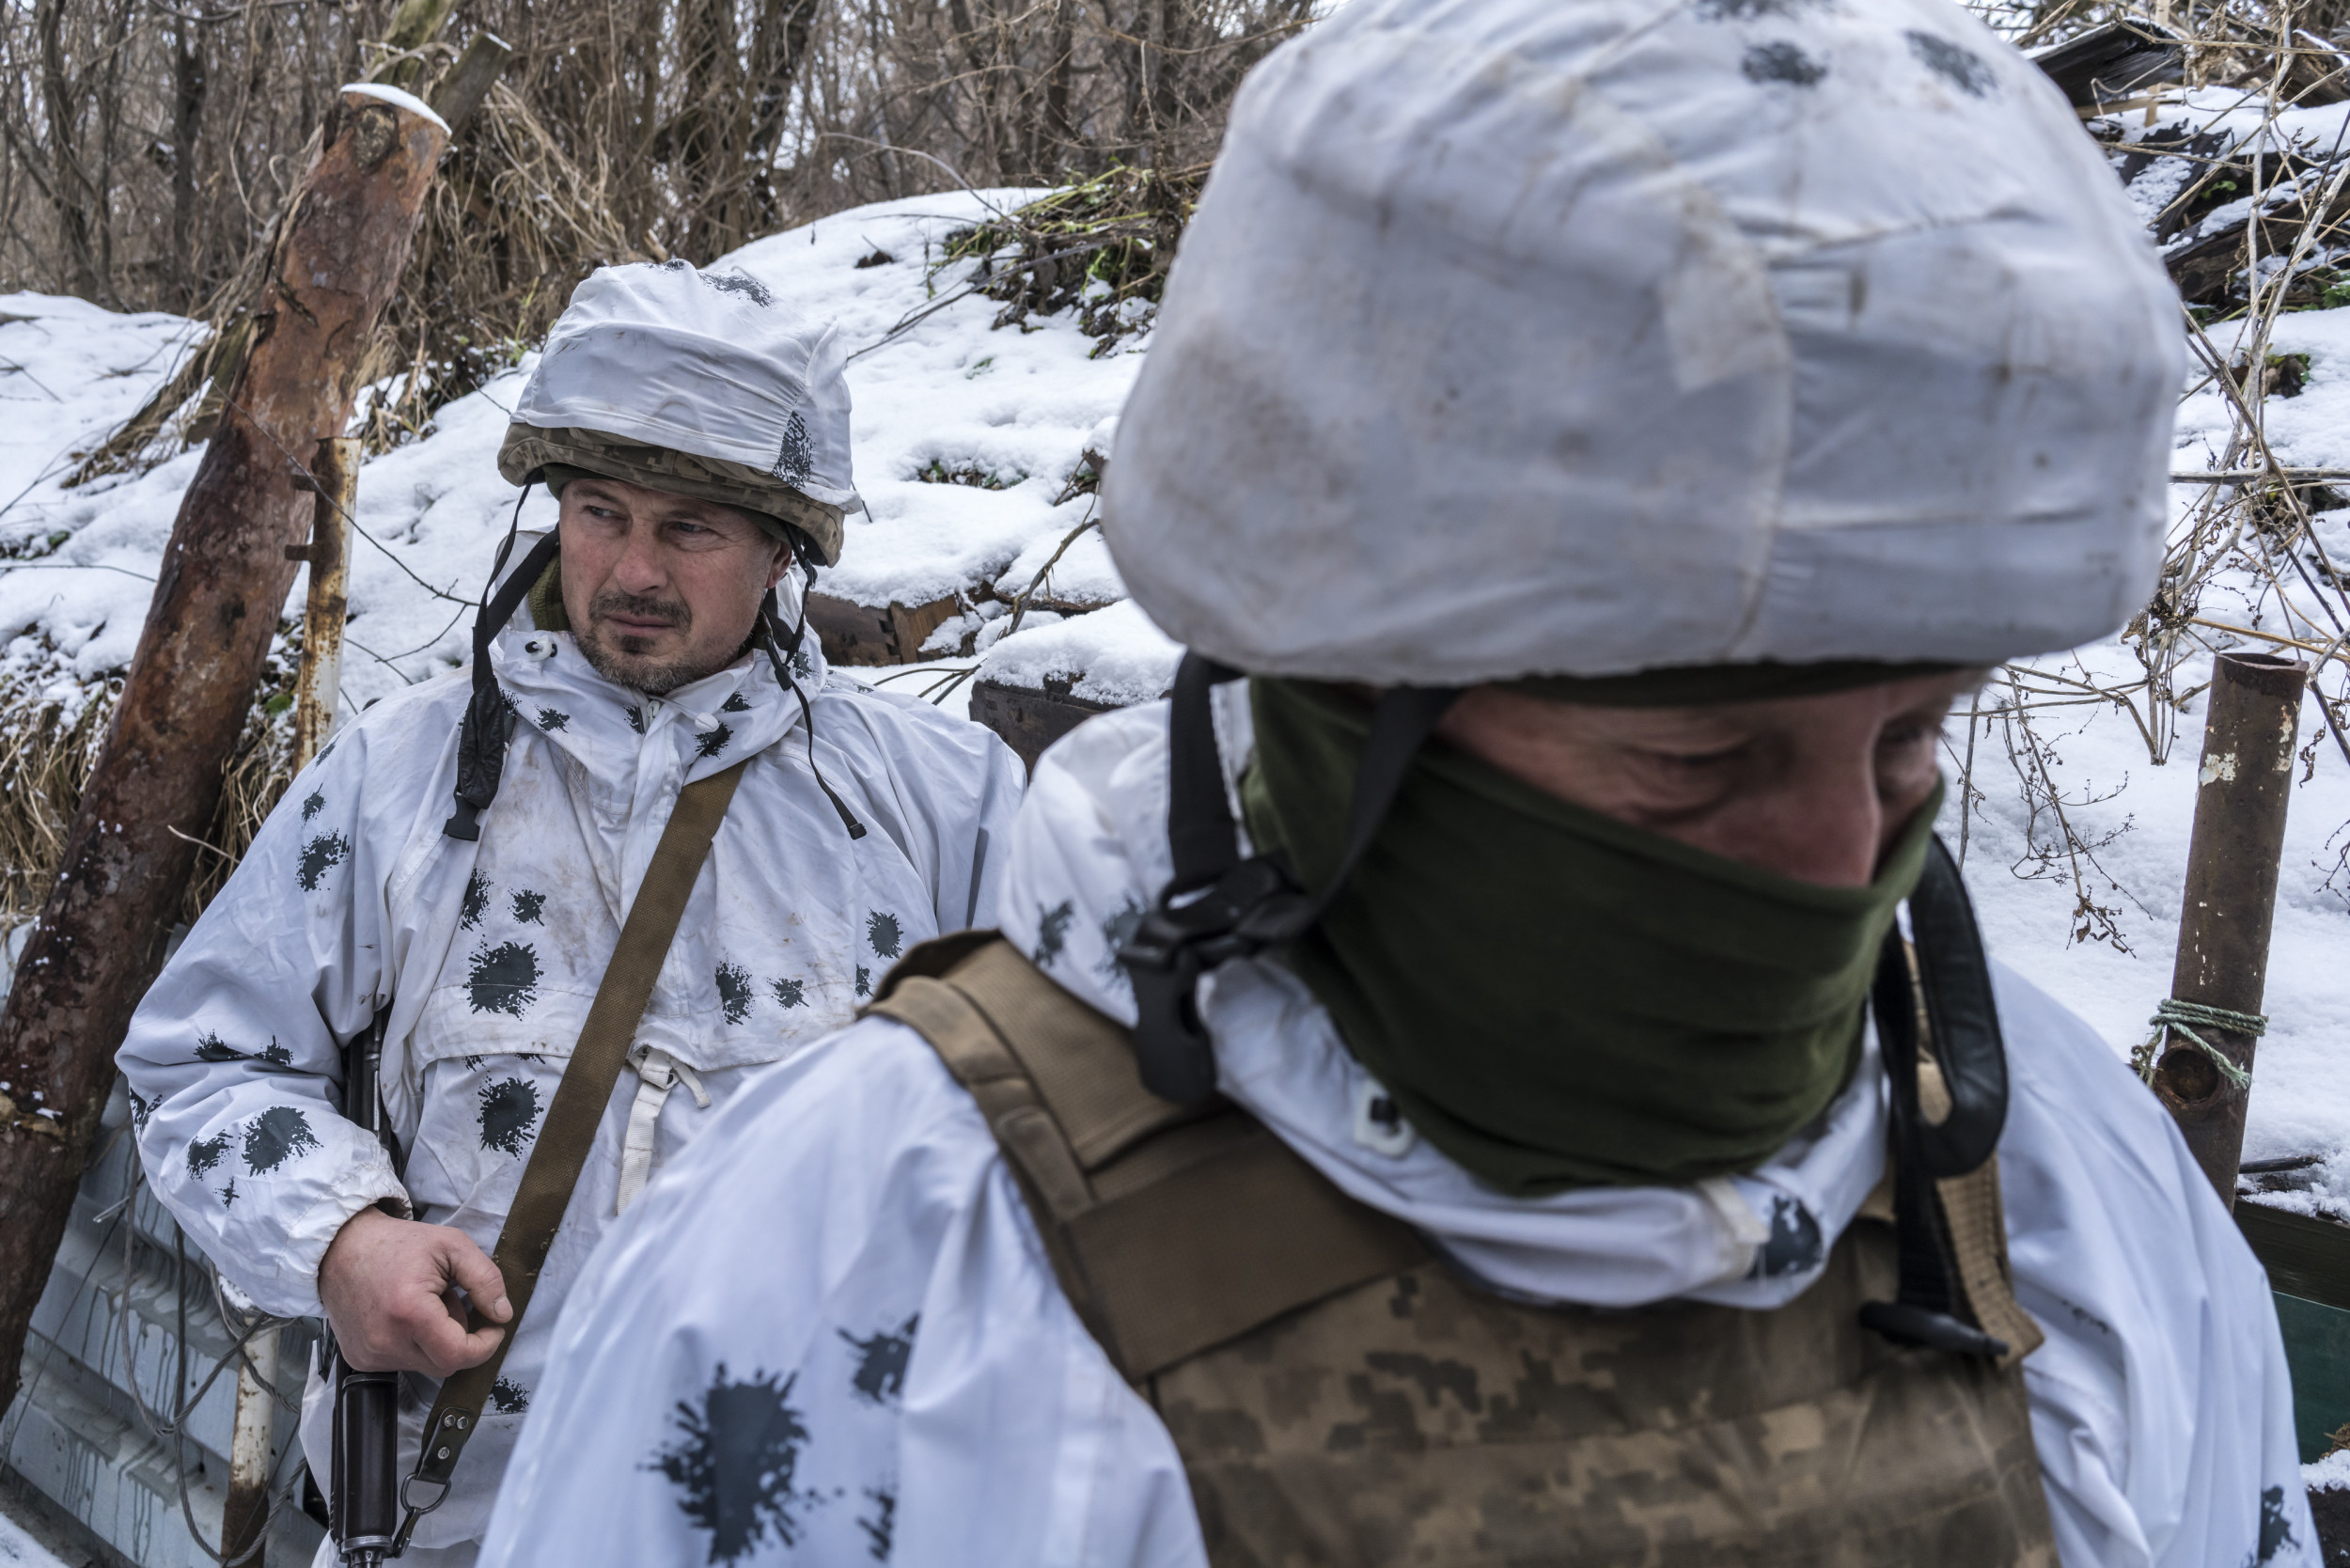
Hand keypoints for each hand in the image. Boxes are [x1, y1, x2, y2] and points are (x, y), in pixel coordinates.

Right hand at [319, 1206, 512, 1376]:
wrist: (341, 1248)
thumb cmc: (397, 1244)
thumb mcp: (452, 1246)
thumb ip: (485, 1279)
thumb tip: (502, 1314)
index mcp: (409, 1312)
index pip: (457, 1355)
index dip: (484, 1346)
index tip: (493, 1327)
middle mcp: (384, 1340)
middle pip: (444, 1364)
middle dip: (460, 1338)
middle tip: (452, 1301)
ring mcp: (369, 1354)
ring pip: (425, 1364)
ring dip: (436, 1340)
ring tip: (425, 1304)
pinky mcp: (359, 1358)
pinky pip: (402, 1362)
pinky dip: (414, 1344)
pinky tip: (405, 1316)